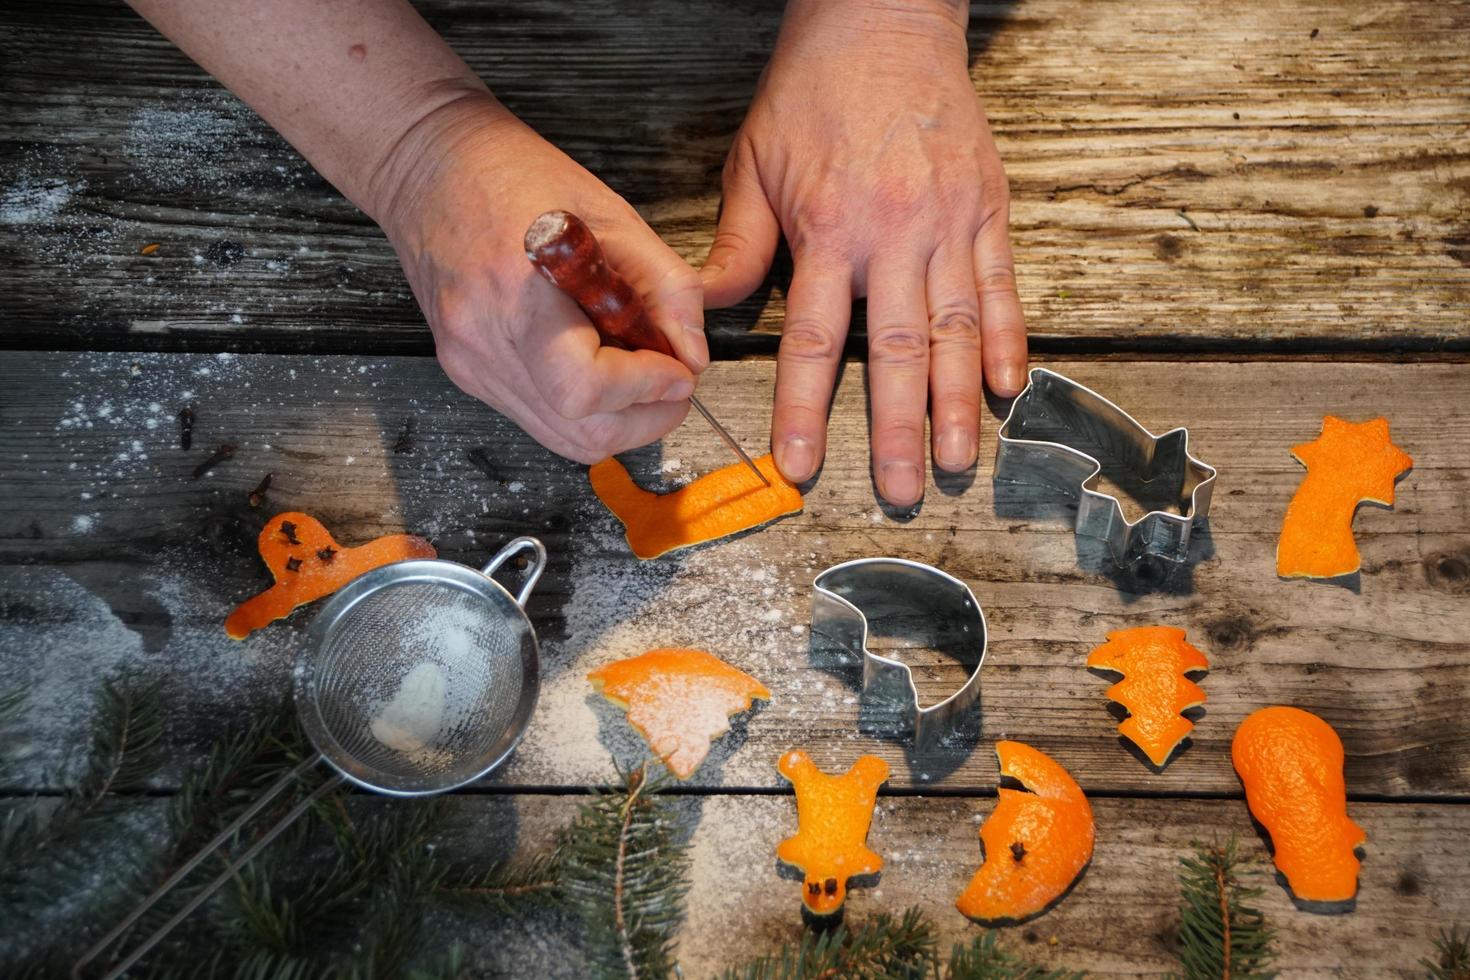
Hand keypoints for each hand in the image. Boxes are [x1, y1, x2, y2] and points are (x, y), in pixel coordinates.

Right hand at [371, 94, 707, 461]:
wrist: (429, 168)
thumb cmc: (512, 176)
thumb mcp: (613, 216)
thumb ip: (666, 288)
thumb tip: (692, 355)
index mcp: (516, 294)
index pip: (584, 387)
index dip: (644, 388)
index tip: (678, 369)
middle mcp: (483, 343)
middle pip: (580, 433)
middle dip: (646, 418)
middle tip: (673, 380)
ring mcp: (471, 365)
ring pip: (563, 438)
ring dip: (619, 419)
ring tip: (640, 371)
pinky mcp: (469, 373)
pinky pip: (541, 415)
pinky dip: (584, 407)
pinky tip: (599, 363)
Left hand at [701, 0, 1026, 505]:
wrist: (885, 18)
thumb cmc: (813, 91)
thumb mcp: (754, 164)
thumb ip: (736, 247)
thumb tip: (698, 311)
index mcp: (829, 229)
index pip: (813, 340)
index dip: (805, 408)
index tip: (801, 464)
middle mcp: (893, 234)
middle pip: (896, 351)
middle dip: (898, 429)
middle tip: (905, 490)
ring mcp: (949, 223)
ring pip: (957, 329)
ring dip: (960, 401)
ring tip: (962, 457)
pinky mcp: (987, 209)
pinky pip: (1001, 286)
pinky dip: (1007, 338)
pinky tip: (1009, 386)